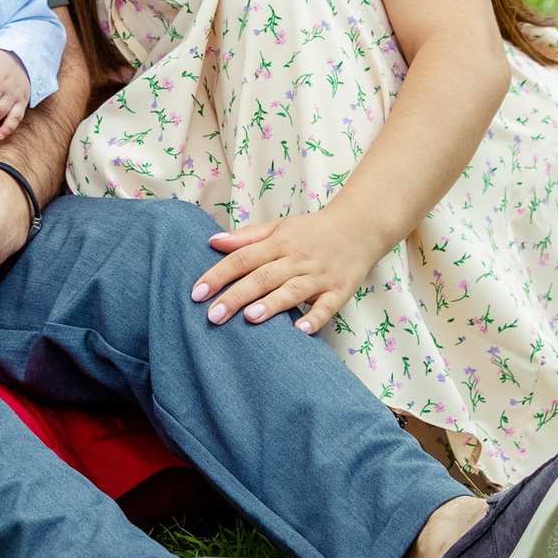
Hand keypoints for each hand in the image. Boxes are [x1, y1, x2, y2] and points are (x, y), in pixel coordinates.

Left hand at [192, 211, 383, 332]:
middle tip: (213, 315)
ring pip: (292, 291)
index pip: (243, 258)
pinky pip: (327, 307)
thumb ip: (246, 237)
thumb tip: (212, 242)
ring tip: (250, 318)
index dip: (219, 274)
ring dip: (271, 305)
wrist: (360, 227)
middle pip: (262, 277)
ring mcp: (319, 276)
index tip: (197, 293)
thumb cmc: (312, 231)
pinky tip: (300, 331)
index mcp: (279, 243)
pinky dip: (314, 318)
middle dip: (236, 296)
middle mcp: (297, 259)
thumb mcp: (279, 227)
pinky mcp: (339, 291)